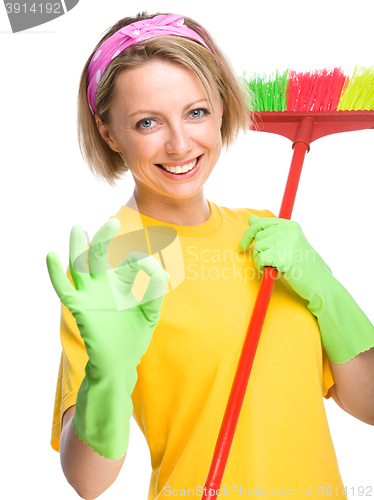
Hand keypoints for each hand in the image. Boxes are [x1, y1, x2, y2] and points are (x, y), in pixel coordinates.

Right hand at [47, 218, 168, 373]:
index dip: (145, 264)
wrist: (121, 362)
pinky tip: (51, 256)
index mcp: (123, 282)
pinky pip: (65, 288)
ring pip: (81, 265)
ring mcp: (91, 294)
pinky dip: (55, 273)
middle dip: (105, 238)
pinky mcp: (81, 307)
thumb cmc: (134, 336)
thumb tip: (161, 272)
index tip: (156, 273)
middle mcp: (105, 284)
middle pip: (101, 254)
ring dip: (78, 247)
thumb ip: (155, 294)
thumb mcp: (150, 313)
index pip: (131, 261)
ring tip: (77, 228)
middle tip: (112, 223)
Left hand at [238, 215, 331, 302]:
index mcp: (290, 225)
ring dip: (261, 260)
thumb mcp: (287, 243)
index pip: (261, 223)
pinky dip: (262, 267)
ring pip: (258, 248)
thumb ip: (269, 231)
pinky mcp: (283, 256)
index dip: (248, 234)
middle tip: (270, 261)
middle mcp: (289, 231)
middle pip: (258, 238)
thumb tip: (250, 219)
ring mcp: (286, 243)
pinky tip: (273, 271)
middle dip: (258, 251)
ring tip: (275, 266)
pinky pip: (260, 259)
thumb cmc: (302, 265)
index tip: (243, 245)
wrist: (319, 283)